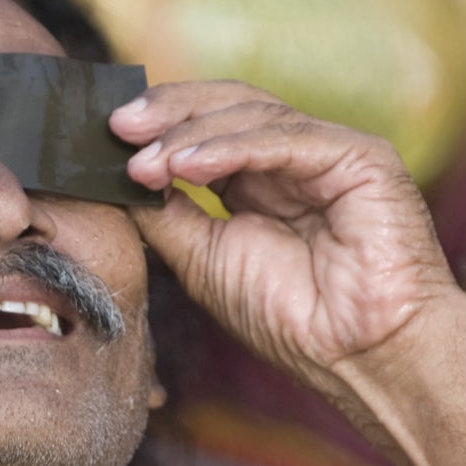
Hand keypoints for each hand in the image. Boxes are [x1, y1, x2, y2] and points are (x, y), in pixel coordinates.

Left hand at [111, 82, 461, 436]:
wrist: (362, 358)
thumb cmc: (294, 321)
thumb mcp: (204, 261)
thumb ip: (166, 215)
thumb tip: (116, 177)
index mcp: (263, 182)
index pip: (206, 130)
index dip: (158, 127)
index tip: (103, 136)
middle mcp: (297, 160)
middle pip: (226, 108)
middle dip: (167, 114)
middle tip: (116, 127)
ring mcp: (330, 154)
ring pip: (253, 114)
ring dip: (190, 134)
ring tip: (144, 161)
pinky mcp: (362, 158)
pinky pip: (288, 137)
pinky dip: (234, 146)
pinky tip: (188, 165)